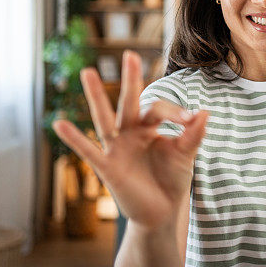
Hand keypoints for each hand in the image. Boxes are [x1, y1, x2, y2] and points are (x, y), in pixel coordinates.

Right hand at [51, 51, 207, 229]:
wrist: (162, 212)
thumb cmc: (172, 178)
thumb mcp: (186, 155)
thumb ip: (194, 134)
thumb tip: (205, 111)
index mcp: (149, 126)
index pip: (158, 109)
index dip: (175, 112)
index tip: (191, 120)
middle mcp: (131, 132)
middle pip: (129, 101)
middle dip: (130, 79)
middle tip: (130, 55)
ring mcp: (117, 148)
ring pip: (105, 118)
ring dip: (97, 96)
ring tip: (87, 72)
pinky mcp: (107, 167)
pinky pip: (89, 150)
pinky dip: (74, 138)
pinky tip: (59, 123)